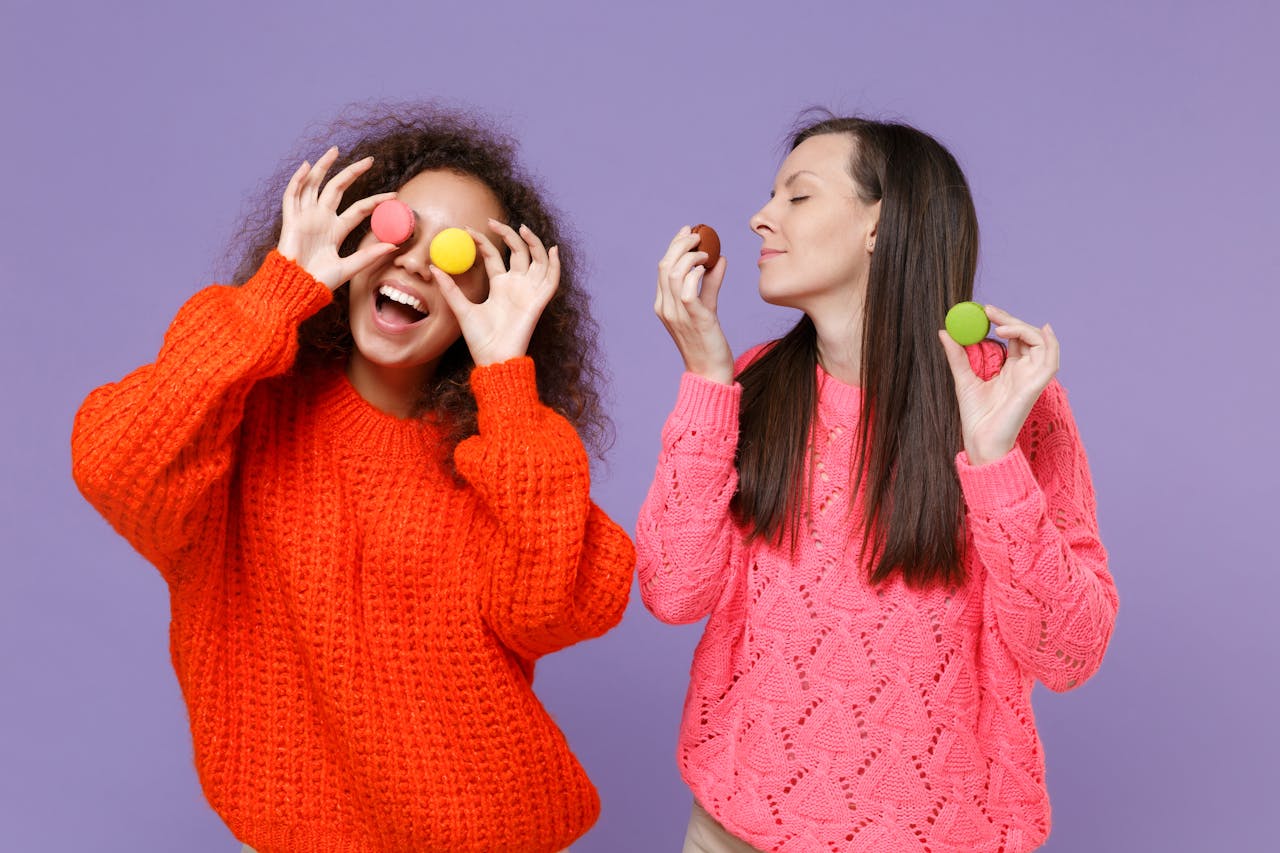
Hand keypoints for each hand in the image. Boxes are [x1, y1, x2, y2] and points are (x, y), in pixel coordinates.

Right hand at [277, 147, 397, 289]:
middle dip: (351, 173)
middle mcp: (321, 219)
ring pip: (314, 185)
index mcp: (335, 230)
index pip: (359, 209)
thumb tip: (393, 246)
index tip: (394, 195)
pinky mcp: (291, 220)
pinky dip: (298, 180)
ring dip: (323, 167)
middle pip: (337, 189)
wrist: (297, 289)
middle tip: (369, 160)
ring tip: (335, 150)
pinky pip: (292, 195)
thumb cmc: (320, 282)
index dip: (375, 201)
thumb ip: (369, 256)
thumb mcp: (349, 268)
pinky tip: (307, 166)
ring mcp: (306, 217)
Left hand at [431, 219, 558, 365]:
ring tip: (523, 228)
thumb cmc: (479, 339)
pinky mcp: (538, 302)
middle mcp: (516, 286)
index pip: (494, 256)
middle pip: (518, 252)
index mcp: (499, 286)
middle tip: (494, 221)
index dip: (484, 241)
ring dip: (534, 243)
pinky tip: (552, 250)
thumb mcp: (461, 309)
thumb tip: (433, 267)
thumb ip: (450, 289)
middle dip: (509, 234)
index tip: (468, 229)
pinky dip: (554, 265)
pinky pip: (551, 280)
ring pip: (537, 260)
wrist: (494, 359)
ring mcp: (528, 292)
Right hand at [653, 226, 732, 383]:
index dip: (674, 246)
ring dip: (691, 256)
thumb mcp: (707, 307)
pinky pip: (688, 290)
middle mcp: (666, 308)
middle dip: (681, 245)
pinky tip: (707, 267)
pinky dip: (696, 274)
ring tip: (706, 252)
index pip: (662, 268)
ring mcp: (677, 315)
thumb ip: (711, 283)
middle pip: (665, 266)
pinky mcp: (694, 319)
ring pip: (674, 274)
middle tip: (698, 235)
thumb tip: (721, 259)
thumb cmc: (708, 341)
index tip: (688, 231)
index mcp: (663, 305)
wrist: (710, 371)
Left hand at [938, 305, 1059, 465]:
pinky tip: (1039, 329)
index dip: (1003, 321)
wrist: (980, 442)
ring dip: (1024, 328)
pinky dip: (1049, 343)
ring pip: (1041, 343)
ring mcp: (1032, 379)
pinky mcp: (1036, 387)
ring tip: (1000, 326)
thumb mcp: (963, 379)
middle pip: (1027, 337)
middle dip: (1010, 320)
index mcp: (1011, 371)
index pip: (1015, 338)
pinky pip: (1050, 360)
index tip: (985, 310)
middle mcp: (1024, 372)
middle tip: (989, 311)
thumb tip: (944, 331)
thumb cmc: (975, 417)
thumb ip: (957, 356)